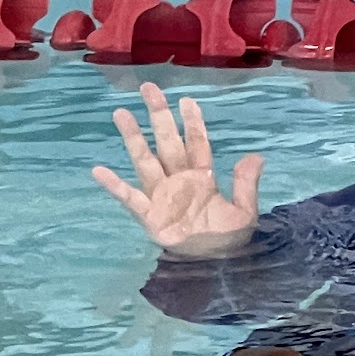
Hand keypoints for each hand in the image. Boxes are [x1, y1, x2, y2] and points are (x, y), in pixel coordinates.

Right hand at [92, 82, 262, 253]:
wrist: (215, 267)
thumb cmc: (228, 240)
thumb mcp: (245, 212)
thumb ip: (246, 185)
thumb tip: (256, 156)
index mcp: (202, 178)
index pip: (196, 144)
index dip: (192, 123)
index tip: (186, 100)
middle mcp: (178, 181)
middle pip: (167, 142)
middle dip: (158, 116)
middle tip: (148, 88)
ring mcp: (161, 196)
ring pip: (145, 160)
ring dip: (134, 138)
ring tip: (121, 113)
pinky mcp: (149, 215)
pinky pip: (129, 197)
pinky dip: (115, 186)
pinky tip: (99, 171)